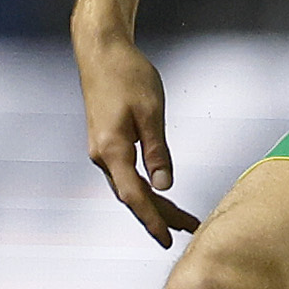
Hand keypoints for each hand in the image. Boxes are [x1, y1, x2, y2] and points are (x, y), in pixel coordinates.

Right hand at [76, 28, 199, 245]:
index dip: (153, 219)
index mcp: (112, 150)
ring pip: (128, 185)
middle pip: (132, 195)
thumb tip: (164, 185)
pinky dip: (143, 185)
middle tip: (187, 230)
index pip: (135, 196)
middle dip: (159, 215)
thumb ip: (158, 151)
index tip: (168, 238)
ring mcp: (101, 148)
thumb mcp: (151, 112)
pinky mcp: (106, 140)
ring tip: (179, 217)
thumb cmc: (127, 74)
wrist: (101, 51)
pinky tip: (157, 190)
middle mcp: (102, 154)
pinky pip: (125, 172)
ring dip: (152, 202)